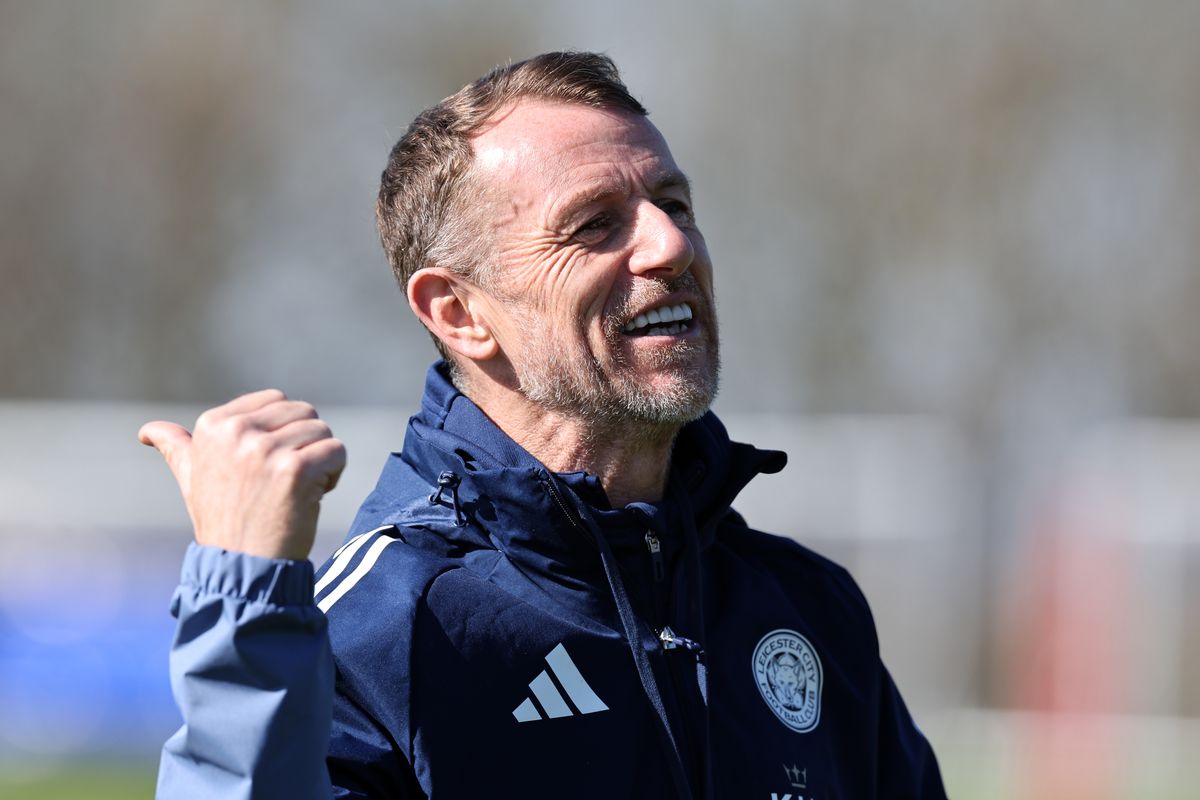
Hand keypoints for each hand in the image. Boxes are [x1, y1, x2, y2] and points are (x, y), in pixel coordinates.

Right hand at [138, 389, 346, 559]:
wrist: (242, 567)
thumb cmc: (222, 522)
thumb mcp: (191, 479)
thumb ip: (177, 448)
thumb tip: (147, 431)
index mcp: (212, 425)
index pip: (276, 400)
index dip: (282, 431)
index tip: (267, 465)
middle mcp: (237, 432)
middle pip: (304, 411)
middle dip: (305, 443)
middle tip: (285, 480)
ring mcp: (265, 450)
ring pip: (322, 430)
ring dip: (321, 460)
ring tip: (298, 490)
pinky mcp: (295, 469)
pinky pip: (336, 450)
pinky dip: (334, 473)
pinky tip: (314, 496)